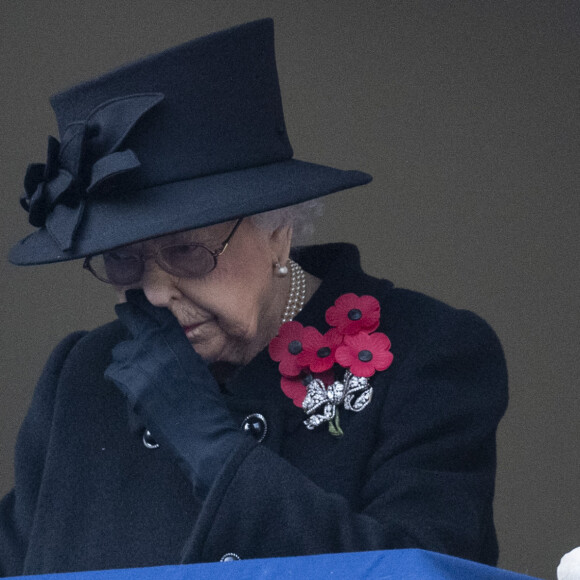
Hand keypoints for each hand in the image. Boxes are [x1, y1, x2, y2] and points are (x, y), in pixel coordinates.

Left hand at [105, 290, 242, 497]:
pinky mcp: (129, 383)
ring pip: (121, 349)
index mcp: (177, 339)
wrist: (199, 428)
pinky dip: (122, 374)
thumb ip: (177, 347)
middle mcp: (157, 346)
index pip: (154, 312)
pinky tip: (131, 382)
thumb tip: (161, 340)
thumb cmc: (205, 399)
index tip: (134, 298)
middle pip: (133, 321)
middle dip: (129, 317)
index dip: (141, 303)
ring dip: (126, 353)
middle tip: (125, 310)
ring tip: (135, 363)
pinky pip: (116, 371)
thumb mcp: (196, 363)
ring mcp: (140, 363)